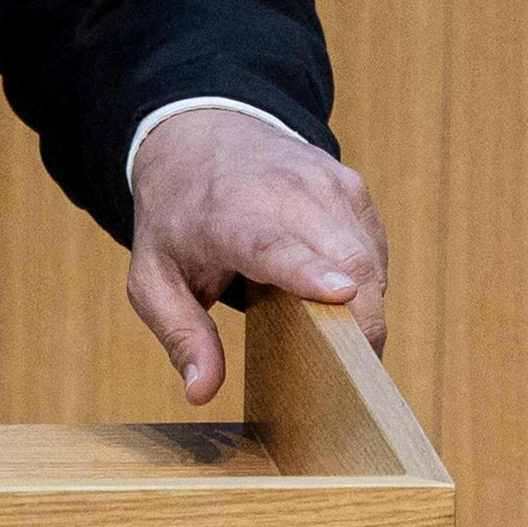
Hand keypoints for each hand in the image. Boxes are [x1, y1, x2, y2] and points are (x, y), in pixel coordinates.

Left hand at [123, 111, 389, 404]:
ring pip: (370, 261)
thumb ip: (179, 334)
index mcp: (228, 215)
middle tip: (348, 381)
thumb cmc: (177, 218)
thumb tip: (200, 391)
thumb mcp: (152, 278)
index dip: (308, 272)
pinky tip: (331, 291)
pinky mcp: (352, 185)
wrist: (201, 135)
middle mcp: (283, 190)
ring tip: (331, 335)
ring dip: (365, 309)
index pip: (273, 244)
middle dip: (361, 325)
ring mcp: (325, 182)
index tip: (340, 295)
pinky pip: (375, 250)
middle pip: (346, 260)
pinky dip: (365, 283)